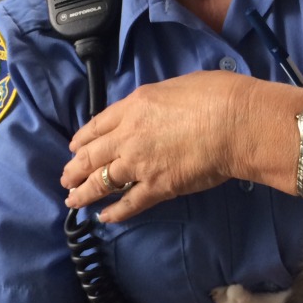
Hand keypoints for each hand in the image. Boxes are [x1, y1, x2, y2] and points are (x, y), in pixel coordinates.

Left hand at [62, 71, 248, 221]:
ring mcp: (140, 164)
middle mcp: (128, 136)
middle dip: (75, 168)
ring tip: (72, 200)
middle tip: (66, 177)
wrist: (235, 123)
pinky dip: (114, 213)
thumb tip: (157, 109)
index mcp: (134, 107)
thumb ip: (158, 100)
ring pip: (101, 182)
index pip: (97, 125)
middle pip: (91, 156)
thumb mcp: (178, 85)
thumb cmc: (217, 96)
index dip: (82, 139)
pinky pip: (130, 203)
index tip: (74, 147)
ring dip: (84, 192)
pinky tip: (104, 218)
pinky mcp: (158, 187)